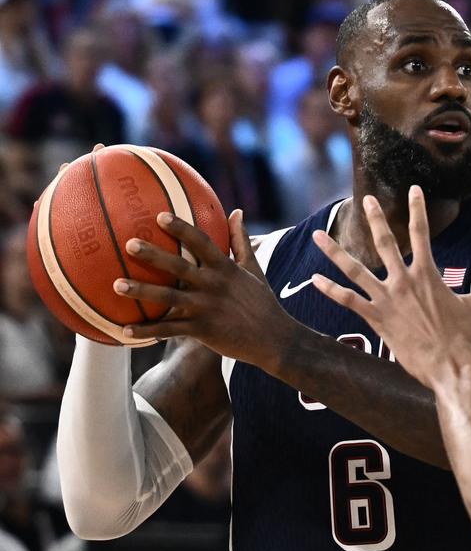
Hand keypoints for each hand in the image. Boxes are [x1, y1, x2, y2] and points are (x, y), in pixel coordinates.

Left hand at [113, 208, 292, 368]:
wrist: (274, 339)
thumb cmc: (262, 301)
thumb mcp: (254, 268)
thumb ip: (241, 240)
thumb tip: (236, 212)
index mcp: (226, 269)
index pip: (202, 243)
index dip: (181, 229)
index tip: (159, 216)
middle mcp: (214, 286)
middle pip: (179, 267)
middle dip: (154, 255)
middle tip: (129, 243)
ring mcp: (207, 308)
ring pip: (169, 298)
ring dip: (142, 291)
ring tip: (116, 285)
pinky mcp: (203, 330)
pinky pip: (170, 330)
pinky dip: (147, 331)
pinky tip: (124, 330)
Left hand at [310, 187, 470, 389]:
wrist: (451, 366)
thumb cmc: (466, 337)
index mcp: (428, 273)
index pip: (422, 233)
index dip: (417, 208)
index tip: (413, 189)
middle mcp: (404, 281)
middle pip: (384, 242)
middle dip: (374, 218)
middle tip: (365, 201)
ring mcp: (387, 299)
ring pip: (355, 269)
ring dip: (334, 252)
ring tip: (318, 236)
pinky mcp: (376, 319)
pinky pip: (348, 301)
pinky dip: (330, 290)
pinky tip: (314, 280)